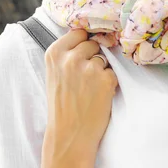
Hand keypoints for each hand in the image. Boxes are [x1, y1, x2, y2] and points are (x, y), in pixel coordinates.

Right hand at [43, 29, 118, 161]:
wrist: (69, 135)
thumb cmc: (62, 106)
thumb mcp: (54, 74)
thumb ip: (66, 54)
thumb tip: (87, 37)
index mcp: (54, 53)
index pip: (78, 32)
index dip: (83, 42)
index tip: (83, 54)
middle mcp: (70, 57)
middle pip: (92, 43)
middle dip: (93, 56)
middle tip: (86, 77)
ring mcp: (89, 67)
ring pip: (104, 58)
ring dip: (102, 70)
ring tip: (91, 89)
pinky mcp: (105, 79)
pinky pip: (113, 72)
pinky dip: (110, 83)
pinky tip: (99, 96)